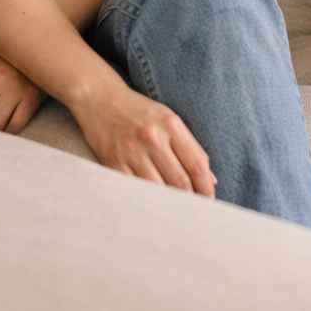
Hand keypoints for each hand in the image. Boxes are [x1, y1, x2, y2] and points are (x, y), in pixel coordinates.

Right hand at [71, 78, 216, 197]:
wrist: (100, 98)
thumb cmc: (139, 110)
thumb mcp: (169, 119)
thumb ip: (191, 147)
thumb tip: (210, 178)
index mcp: (171, 125)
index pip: (196, 164)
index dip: (206, 187)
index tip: (210, 200)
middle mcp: (153, 138)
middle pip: (179, 180)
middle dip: (191, 200)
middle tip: (196, 211)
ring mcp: (132, 151)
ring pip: (158, 188)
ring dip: (170, 204)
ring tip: (178, 212)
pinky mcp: (113, 162)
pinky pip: (134, 188)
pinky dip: (146, 200)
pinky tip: (154, 206)